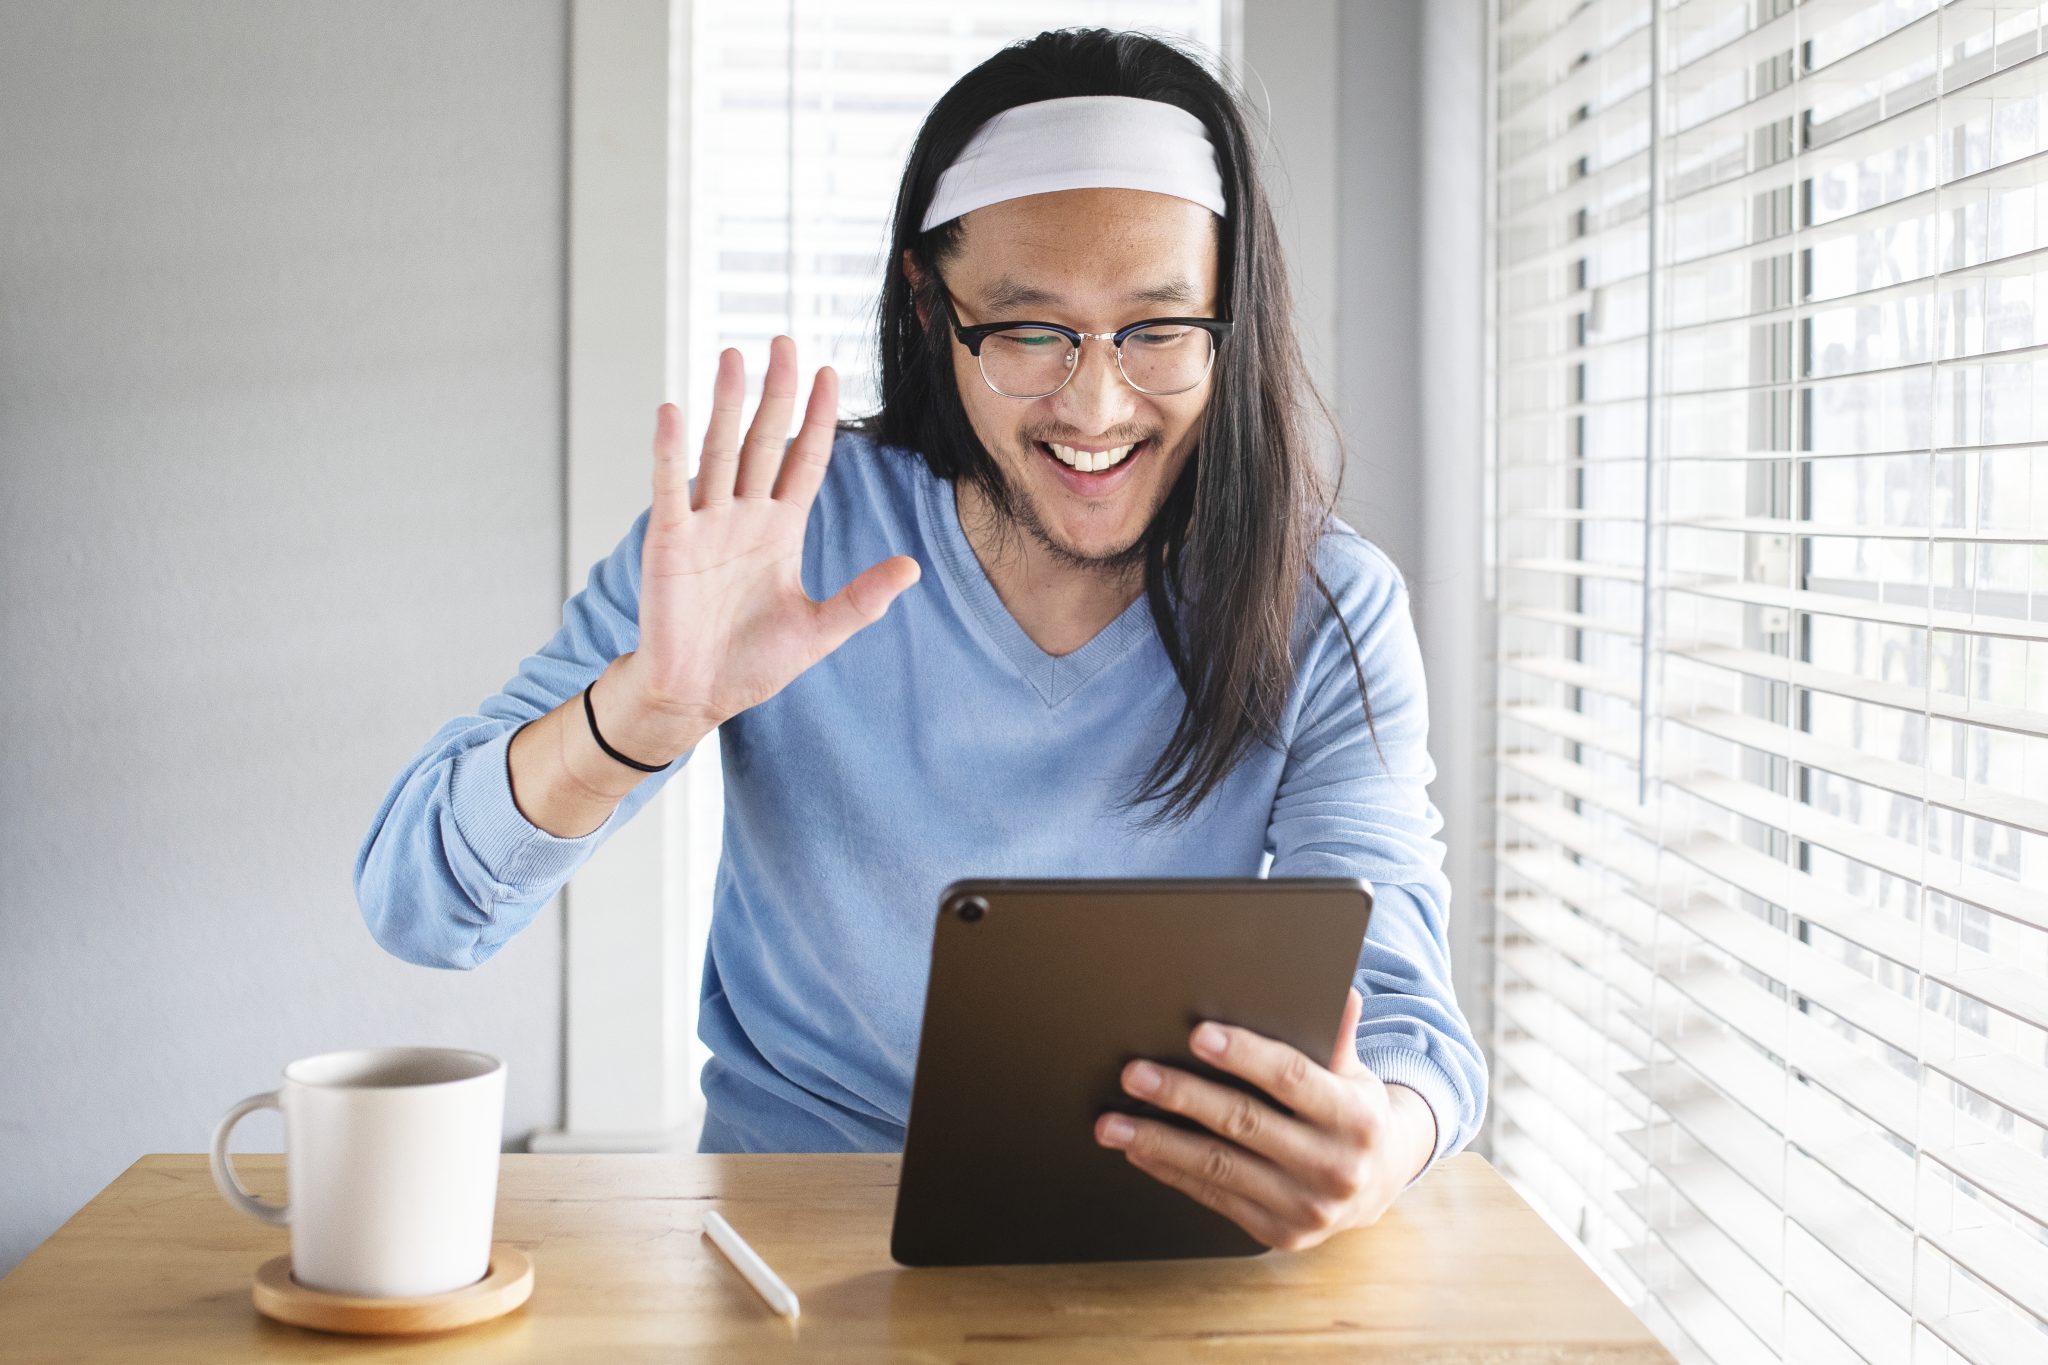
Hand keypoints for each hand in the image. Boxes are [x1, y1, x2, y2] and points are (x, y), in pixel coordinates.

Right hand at [610, 336, 920, 759]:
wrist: (696, 696)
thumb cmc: (751, 664)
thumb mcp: (818, 629)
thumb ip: (862, 598)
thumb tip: (913, 568)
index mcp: (780, 530)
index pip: (804, 461)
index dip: (817, 419)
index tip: (829, 374)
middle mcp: (743, 517)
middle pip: (763, 441)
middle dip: (776, 392)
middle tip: (784, 341)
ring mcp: (705, 525)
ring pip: (719, 451)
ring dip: (725, 405)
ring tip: (733, 357)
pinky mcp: (670, 542)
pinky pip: (670, 488)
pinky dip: (670, 451)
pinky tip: (673, 411)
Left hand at [1093, 986, 1438, 1251]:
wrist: (1377, 1183)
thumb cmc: (1352, 1113)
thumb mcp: (1355, 1073)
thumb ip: (1338, 1037)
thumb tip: (1340, 991)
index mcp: (1356, 1118)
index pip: (1292, 1078)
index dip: (1245, 1055)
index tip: (1197, 1034)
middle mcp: (1335, 1167)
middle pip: (1244, 1123)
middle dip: (1182, 1096)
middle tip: (1134, 1074)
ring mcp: (1307, 1208)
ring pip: (1219, 1166)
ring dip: (1159, 1142)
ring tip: (1112, 1123)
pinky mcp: (1280, 1233)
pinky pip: (1215, 1197)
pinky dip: (1172, 1172)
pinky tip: (1140, 1151)